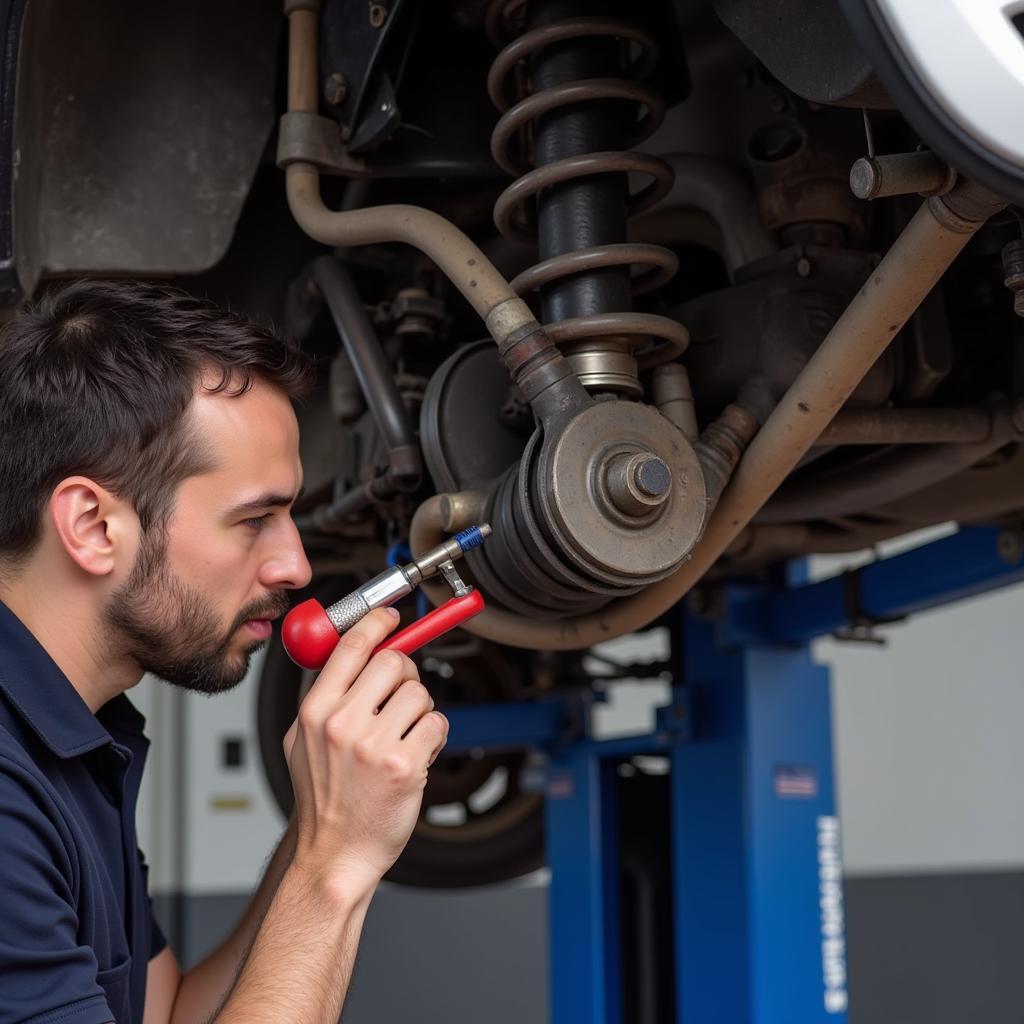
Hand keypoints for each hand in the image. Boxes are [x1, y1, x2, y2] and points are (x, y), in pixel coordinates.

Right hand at [281, 608, 448, 895]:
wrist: (334, 855)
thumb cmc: (323, 801)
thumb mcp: (302, 742)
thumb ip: (324, 696)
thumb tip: (354, 652)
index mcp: (315, 712)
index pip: (350, 647)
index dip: (376, 624)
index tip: (390, 616)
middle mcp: (343, 724)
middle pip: (393, 661)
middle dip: (405, 671)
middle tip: (402, 691)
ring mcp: (375, 745)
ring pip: (420, 692)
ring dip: (420, 709)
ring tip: (405, 734)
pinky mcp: (405, 765)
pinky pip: (436, 723)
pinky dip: (433, 734)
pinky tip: (416, 753)